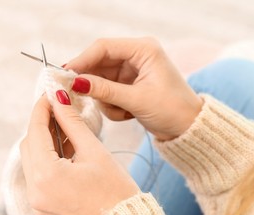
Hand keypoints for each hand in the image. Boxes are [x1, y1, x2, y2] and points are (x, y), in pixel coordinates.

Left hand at [20, 92, 139, 214]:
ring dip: (45, 140)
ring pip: (32, 159)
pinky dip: (48, 158)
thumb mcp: (94, 150)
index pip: (36, 131)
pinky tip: (66, 147)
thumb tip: (59, 98)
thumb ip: (72, 122)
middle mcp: (34, 190)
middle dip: (42, 124)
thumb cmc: (115, 189)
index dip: (42, 109)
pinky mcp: (42, 205)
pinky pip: (38, 173)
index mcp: (47, 175)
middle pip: (29, 144)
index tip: (50, 93)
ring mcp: (36, 200)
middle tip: (59, 107)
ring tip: (66, 126)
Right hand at [66, 37, 203, 140]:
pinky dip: (112, 106)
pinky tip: (128, 114)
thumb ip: (105, 90)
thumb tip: (75, 83)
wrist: (189, 128)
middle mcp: (136, 56)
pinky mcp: (129, 85)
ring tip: (123, 112)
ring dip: (106, 100)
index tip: (64, 75)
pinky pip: (107, 92)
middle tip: (77, 97)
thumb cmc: (173, 110)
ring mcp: (132, 71)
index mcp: (144, 49)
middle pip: (99, 64)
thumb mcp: (136, 100)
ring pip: (101, 81)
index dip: (82, 60)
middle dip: (92, 84)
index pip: (104, 47)